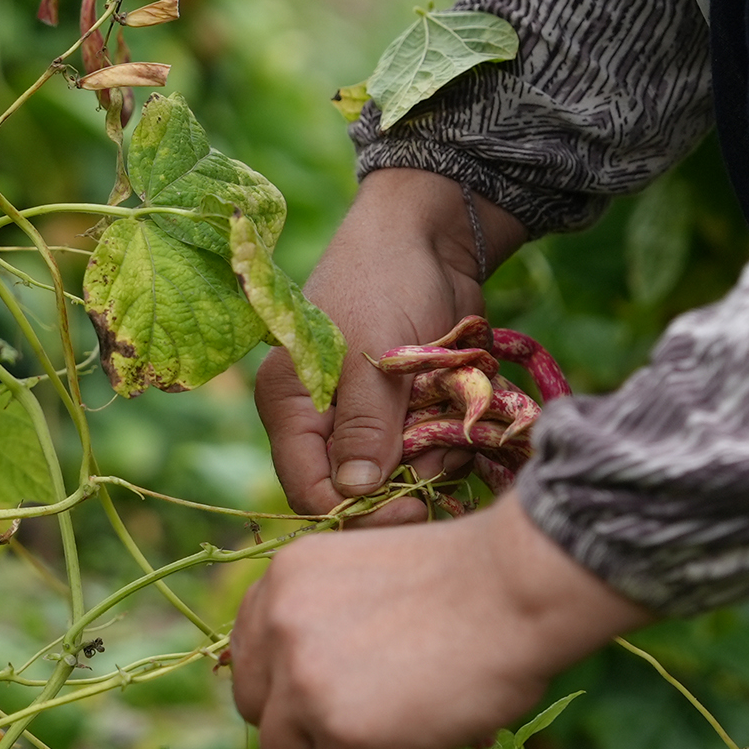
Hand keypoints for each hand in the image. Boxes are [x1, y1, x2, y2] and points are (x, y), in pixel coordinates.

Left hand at [229, 496, 650, 748]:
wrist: (516, 589)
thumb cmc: (468, 581)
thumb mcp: (369, 583)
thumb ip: (329, 629)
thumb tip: (316, 709)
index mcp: (282, 580)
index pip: (249, 658)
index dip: (284, 687)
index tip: (321, 698)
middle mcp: (277, 627)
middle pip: (255, 710)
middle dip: (302, 727)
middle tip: (361, 723)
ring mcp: (301, 681)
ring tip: (397, 728)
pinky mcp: (338, 730)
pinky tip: (422, 733)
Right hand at [256, 168, 525, 523]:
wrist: (432, 236)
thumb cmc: (386, 280)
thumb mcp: (373, 353)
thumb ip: (366, 426)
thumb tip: (355, 492)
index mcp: (290, 406)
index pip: (310, 489)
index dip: (357, 512)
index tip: (413, 511)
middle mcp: (321, 422)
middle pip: (358, 492)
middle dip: (406, 477)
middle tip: (442, 443)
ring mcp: (366, 420)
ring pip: (400, 477)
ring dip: (435, 454)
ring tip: (451, 407)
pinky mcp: (404, 415)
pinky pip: (428, 454)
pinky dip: (450, 438)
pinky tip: (458, 403)